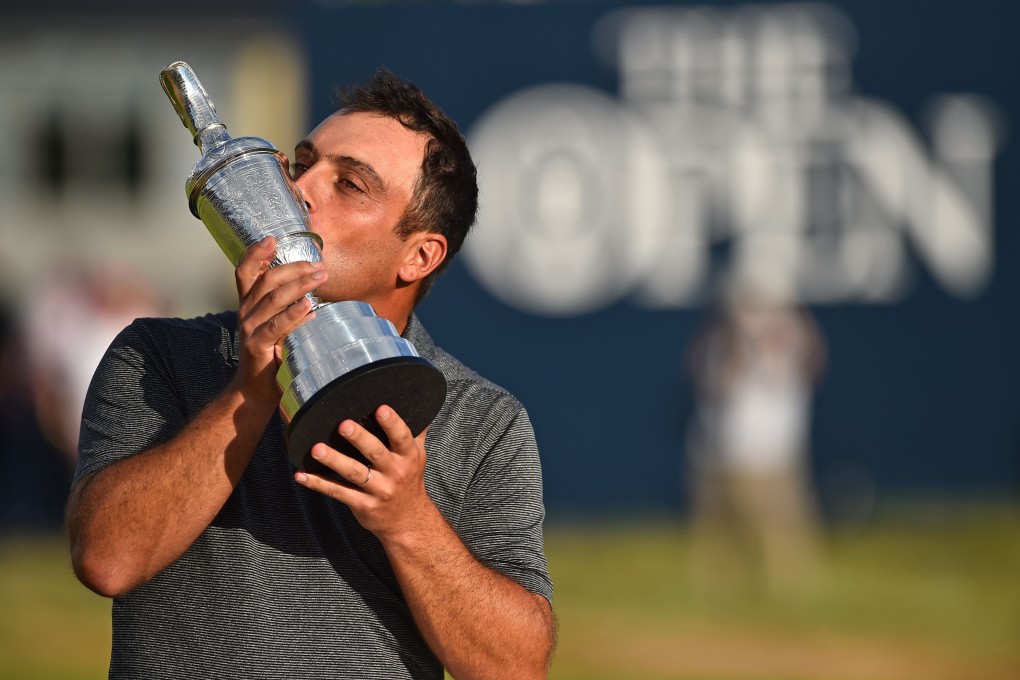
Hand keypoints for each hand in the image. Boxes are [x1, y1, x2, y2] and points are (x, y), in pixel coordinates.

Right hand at [232, 236, 326, 404]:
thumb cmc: (270, 356)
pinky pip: (276, 325)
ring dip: (300, 284)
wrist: (255, 390)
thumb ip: (285, 310)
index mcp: (248, 305)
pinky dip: (293, 314)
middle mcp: (245, 313)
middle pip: (267, 280)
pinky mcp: (257, 345)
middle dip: (295, 268)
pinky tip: (309, 306)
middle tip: (320, 266)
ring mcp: (249, 329)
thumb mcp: (275, 327)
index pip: (245, 272)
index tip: (272, 238)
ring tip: (321, 277)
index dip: (255, 253)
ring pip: (274, 298)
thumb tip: (309, 295)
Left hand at [294, 405, 430, 541]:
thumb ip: (414, 430)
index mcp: (408, 456)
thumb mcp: (417, 455)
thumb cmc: (409, 479)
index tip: (380, 409)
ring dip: (334, 461)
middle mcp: (394, 472)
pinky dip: (318, 484)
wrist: (408, 520)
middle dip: (360, 439)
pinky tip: (301, 475)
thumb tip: (416, 401)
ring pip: (354, 473)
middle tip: (343, 425)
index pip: (401, 437)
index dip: (392, 423)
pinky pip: (338, 492)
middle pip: (375, 453)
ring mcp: (378, 490)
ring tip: (317, 449)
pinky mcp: (362, 505)